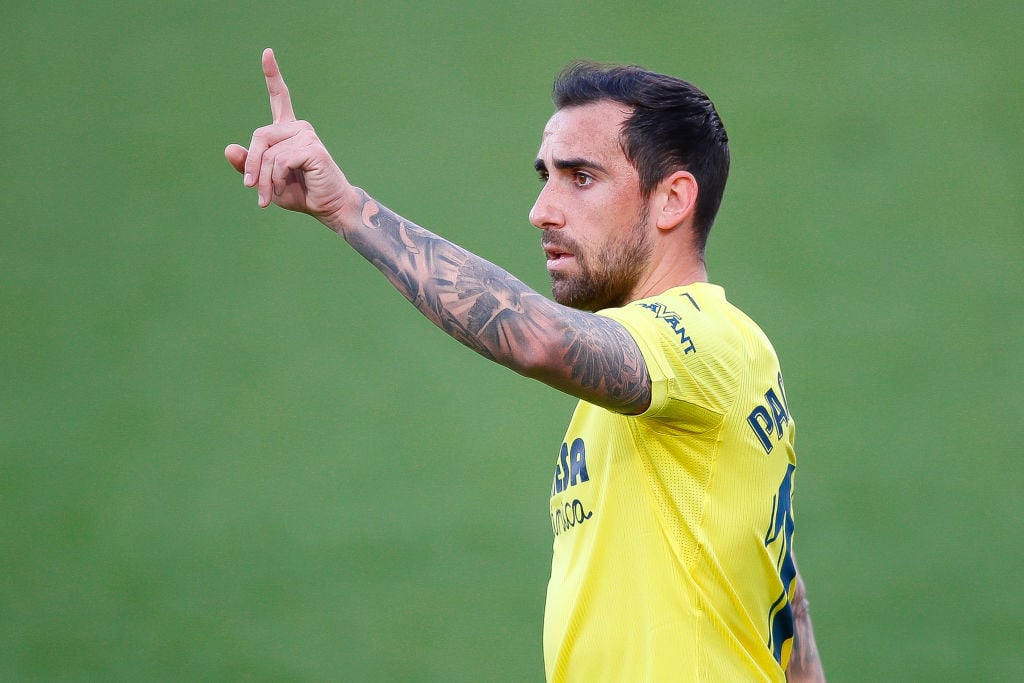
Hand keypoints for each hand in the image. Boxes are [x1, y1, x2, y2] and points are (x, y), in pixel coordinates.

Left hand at [225, 48, 355, 221]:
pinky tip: (282, 188)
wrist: (328, 207)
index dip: (272, 75)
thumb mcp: (265, 179)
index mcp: (288, 131)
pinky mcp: (313, 148)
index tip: (267, 53)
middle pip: (259, 136)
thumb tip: (229, 148)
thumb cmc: (299, 192)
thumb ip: (248, 164)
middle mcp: (298, 127)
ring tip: (268, 195)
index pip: (280, 97)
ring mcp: (307, 135)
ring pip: (268, 153)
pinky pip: (280, 160)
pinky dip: (275, 178)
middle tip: (250, 188)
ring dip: (263, 178)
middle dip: (251, 165)